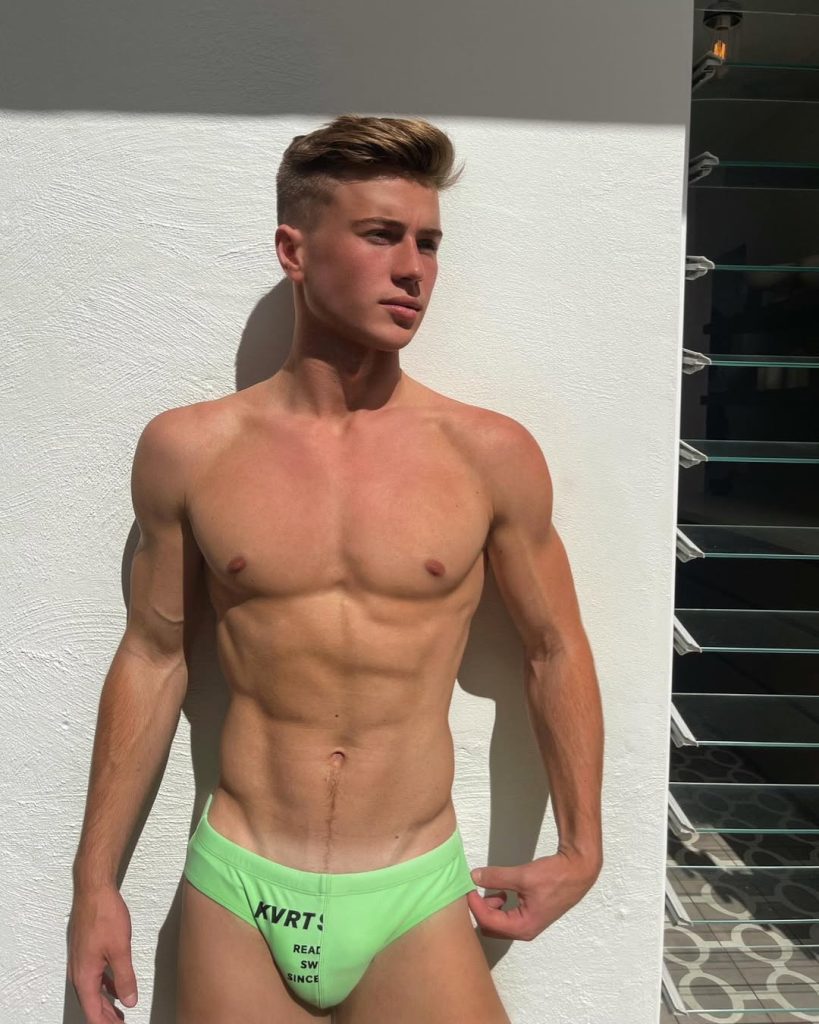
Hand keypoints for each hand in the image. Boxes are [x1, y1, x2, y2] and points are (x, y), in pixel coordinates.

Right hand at [68, 886, 137, 1023]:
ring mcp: (81, 961)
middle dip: (106, 1017)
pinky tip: (116, 987)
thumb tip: (129, 1001)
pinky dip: (105, 987)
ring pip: (92, 991)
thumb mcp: (120, 950)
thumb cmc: (104, 917)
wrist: (94, 891)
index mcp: (85, 976)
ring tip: (119, 1013)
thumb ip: (124, 978)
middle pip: (91, 1004)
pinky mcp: (86, 951)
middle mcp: (79, 972)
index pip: (93, 1012)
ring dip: (106, 1003)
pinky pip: (94, 977)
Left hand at [467, 848, 600, 940]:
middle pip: (490, 927)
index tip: (467, 888)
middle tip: (475, 889)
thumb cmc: (555, 876)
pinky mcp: (530, 916)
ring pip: (497, 923)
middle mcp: (524, 931)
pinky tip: (503, 892)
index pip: (488, 921)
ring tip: (492, 890)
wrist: (577, 871)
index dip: (474, 904)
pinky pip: (506, 918)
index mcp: (522, 926)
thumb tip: (474, 876)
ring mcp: (527, 925)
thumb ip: (496, 877)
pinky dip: (499, 906)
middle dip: (480, 909)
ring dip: (489, 908)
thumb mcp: (523, 875)